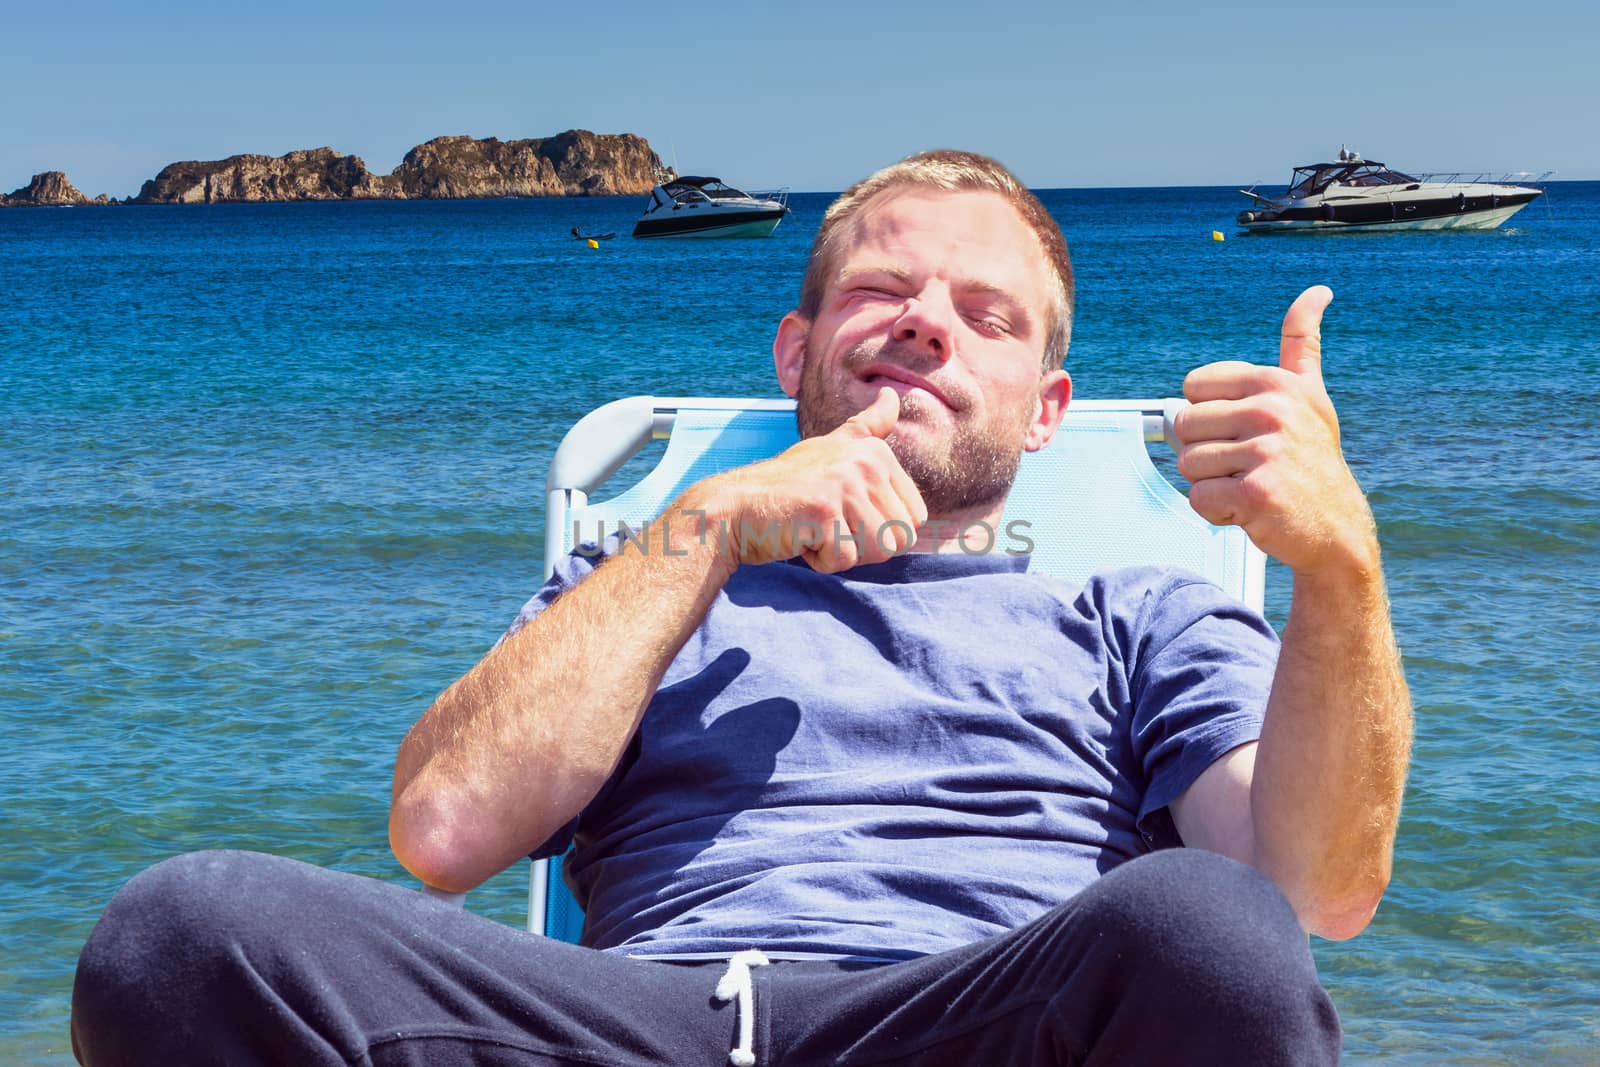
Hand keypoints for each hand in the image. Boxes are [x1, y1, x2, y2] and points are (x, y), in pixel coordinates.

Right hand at [690, 387, 928, 572]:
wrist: (734, 508)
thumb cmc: (785, 486)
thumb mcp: (832, 448)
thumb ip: (867, 427)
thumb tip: (892, 395)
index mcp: (877, 452)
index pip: (915, 519)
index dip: (879, 530)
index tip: (844, 514)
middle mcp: (866, 462)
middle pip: (900, 538)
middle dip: (865, 546)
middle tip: (828, 525)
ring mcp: (845, 483)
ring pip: (877, 551)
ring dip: (844, 553)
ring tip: (815, 529)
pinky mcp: (825, 509)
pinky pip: (845, 560)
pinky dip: (822, 560)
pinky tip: (800, 536)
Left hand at [1173, 286, 1378, 578]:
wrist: (1335, 528)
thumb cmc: (1311, 460)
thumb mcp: (1309, 395)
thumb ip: (1301, 344)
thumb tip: (1318, 290)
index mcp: (1275, 382)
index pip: (1192, 388)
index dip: (1208, 417)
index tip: (1244, 431)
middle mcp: (1273, 410)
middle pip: (1183, 426)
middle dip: (1205, 453)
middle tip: (1248, 465)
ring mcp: (1266, 450)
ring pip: (1187, 464)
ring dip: (1211, 484)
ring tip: (1251, 485)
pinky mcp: (1256, 491)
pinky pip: (1198, 497)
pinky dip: (1217, 511)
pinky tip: (1251, 509)